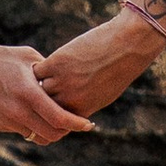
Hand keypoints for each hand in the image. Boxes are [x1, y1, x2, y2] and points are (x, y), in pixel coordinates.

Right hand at [0, 34, 91, 145]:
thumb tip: (68, 80)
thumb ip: (48, 72)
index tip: (89, 124)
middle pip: (52, 134)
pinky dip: (33, 126)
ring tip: (57, 119)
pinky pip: (23, 131)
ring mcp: (7, 121)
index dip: (77, 124)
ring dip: (50, 131)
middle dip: (67, 131)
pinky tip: (35, 113)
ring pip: (38, 136)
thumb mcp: (27, 58)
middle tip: (76, 123)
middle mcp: (18, 111)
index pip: (60, 118)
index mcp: (28, 93)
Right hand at [33, 7, 165, 119]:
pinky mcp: (56, 64)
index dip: (53, 111)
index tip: (49, 104)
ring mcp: (62, 82)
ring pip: (39, 87)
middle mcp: (69, 100)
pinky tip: (44, 63)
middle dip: (43, 98)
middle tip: (39, 90)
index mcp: (82, 110)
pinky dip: (40, 68)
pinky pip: (39, 70)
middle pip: (45, 105)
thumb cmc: (118, 69)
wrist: (126, 47)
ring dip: (38, 83)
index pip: (57, 118)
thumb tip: (68, 108)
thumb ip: (84, 104)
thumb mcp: (103, 94)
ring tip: (39, 76)